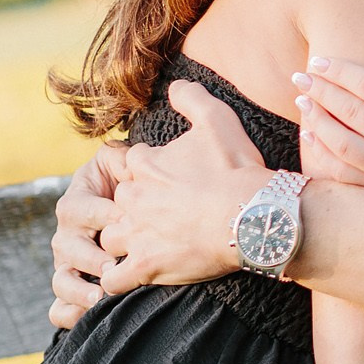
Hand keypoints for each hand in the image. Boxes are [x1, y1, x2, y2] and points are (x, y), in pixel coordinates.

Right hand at [48, 143, 126, 329]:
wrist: (133, 213)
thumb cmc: (128, 186)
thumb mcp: (123, 164)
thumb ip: (122, 157)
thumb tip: (125, 157)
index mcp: (77, 204)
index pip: (80, 208)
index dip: (100, 214)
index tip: (124, 218)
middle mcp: (68, 236)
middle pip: (66, 247)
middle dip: (89, 256)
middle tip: (112, 264)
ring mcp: (68, 266)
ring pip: (60, 280)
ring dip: (77, 289)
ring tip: (100, 295)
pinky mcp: (72, 290)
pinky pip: (59, 309)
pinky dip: (69, 315)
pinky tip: (88, 317)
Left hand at [101, 79, 272, 294]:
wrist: (253, 215)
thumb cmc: (237, 168)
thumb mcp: (218, 120)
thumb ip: (191, 97)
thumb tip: (176, 85)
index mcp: (143, 164)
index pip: (128, 167)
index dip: (146, 175)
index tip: (168, 184)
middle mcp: (131, 197)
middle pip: (116, 204)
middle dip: (132, 210)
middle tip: (162, 217)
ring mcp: (135, 233)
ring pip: (110, 239)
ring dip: (123, 243)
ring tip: (146, 247)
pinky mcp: (145, 265)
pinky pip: (113, 278)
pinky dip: (117, 279)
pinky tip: (132, 277)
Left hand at [293, 54, 363, 195]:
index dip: (339, 71)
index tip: (320, 62)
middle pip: (348, 110)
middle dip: (319, 90)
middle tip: (300, 77)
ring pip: (339, 142)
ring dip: (316, 119)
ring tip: (301, 101)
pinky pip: (343, 172)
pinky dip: (322, 154)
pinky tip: (311, 136)